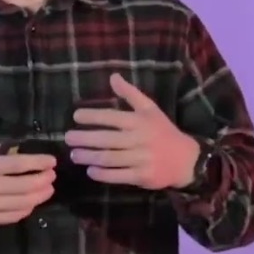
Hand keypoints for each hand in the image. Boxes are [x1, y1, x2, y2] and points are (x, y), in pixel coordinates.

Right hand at [0, 144, 56, 226]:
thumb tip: (20, 152)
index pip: (18, 164)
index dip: (38, 163)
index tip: (52, 161)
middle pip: (23, 186)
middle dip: (42, 180)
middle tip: (52, 176)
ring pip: (20, 203)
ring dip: (38, 197)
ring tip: (47, 190)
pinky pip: (9, 217)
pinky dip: (24, 211)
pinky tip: (31, 204)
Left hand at [64, 73, 200, 189]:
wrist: (186, 159)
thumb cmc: (163, 132)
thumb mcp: (150, 109)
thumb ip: (130, 94)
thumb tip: (113, 76)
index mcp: (139, 121)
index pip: (112, 117)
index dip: (93, 116)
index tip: (76, 116)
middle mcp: (139, 140)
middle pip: (107, 140)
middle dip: (85, 138)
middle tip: (67, 138)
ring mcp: (141, 159)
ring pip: (110, 158)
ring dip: (89, 157)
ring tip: (74, 155)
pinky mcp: (142, 176)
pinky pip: (118, 176)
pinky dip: (103, 174)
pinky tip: (90, 171)